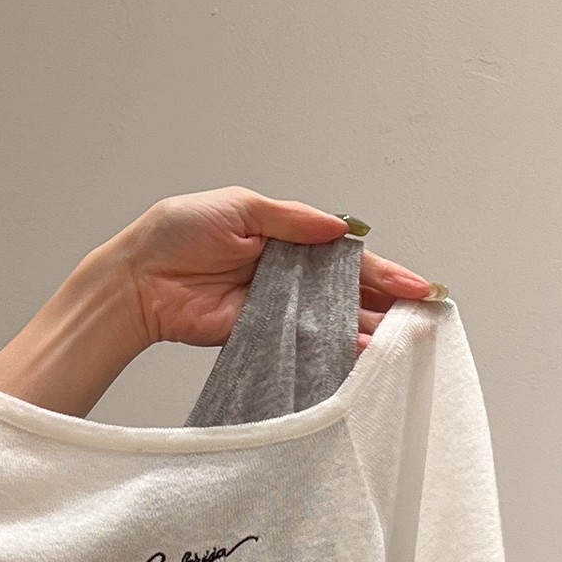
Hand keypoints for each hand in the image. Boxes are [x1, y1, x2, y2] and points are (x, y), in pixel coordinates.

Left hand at [109, 185, 443, 356]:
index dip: (382, 270)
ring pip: (329, 320)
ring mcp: (274, 308)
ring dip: (364, 330)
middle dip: (385, 304)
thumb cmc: (179, 232)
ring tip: (400, 341)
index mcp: (287, 237)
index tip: (416, 286)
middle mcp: (286, 275)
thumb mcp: (241, 207)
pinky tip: (357, 354)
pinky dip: (328, 350)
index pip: (345, 254)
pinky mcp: (257, 336)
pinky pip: (300, 344)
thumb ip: (291, 220)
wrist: (140, 278)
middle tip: (421, 319)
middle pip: (346, 291)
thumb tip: (337, 229)